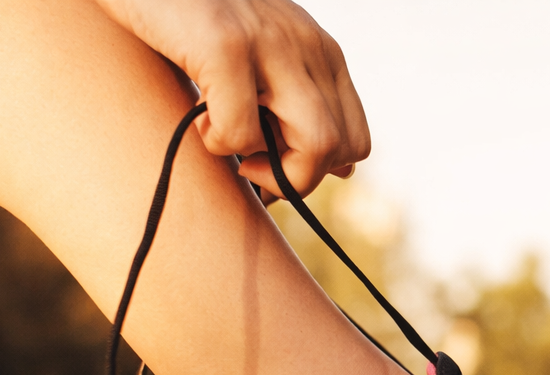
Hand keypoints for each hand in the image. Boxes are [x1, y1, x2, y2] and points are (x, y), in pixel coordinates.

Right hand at [95, 0, 370, 199]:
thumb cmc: (192, 21)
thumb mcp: (262, 60)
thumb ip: (299, 104)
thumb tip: (343, 169)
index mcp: (322, 51)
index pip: (357, 140)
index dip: (319, 169)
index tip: (273, 162)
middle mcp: (307, 44)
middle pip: (342, 149)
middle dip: (296, 178)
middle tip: (250, 165)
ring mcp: (271, 41)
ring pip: (317, 145)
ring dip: (271, 171)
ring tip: (229, 143)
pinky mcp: (225, 43)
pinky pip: (243, 132)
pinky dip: (219, 143)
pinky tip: (197, 118)